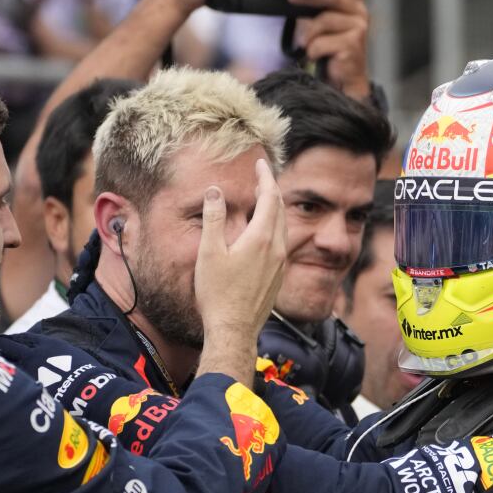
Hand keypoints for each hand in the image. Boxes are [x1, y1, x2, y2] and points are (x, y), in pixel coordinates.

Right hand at [195, 160, 285, 381]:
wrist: (234, 329)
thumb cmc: (218, 293)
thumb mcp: (209, 253)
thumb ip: (214, 219)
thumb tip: (214, 191)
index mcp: (261, 239)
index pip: (270, 197)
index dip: (265, 177)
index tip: (261, 163)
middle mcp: (277, 249)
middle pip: (281, 209)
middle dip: (272, 189)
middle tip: (262, 175)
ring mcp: (280, 264)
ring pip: (283, 226)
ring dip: (275, 208)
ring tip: (263, 198)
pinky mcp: (279, 276)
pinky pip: (282, 242)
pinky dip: (275, 226)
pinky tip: (264, 231)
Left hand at [288, 0, 370, 99]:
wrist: (345, 82)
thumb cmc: (333, 51)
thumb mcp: (325, 24)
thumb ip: (318, 6)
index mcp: (354, 3)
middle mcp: (360, 12)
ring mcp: (359, 27)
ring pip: (322, 21)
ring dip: (309, 36)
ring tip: (311, 46)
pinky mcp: (353, 44)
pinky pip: (321, 41)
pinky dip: (313, 51)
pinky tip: (319, 56)